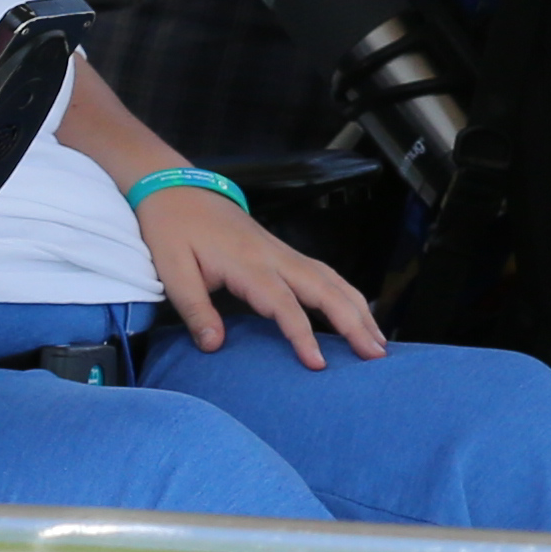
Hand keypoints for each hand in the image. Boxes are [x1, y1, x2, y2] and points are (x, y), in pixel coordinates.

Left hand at [135, 189, 387, 366]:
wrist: (177, 187)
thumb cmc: (172, 228)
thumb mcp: (173, 270)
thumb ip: (195, 309)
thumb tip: (214, 346)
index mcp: (248, 263)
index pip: (284, 304)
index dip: (302, 335)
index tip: (318, 364)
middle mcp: (275, 256)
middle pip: (325, 289)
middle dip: (354, 322)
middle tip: (376, 355)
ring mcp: (283, 252)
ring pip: (331, 279)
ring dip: (358, 308)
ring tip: (378, 340)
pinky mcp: (283, 252)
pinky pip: (324, 273)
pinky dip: (347, 294)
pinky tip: (358, 312)